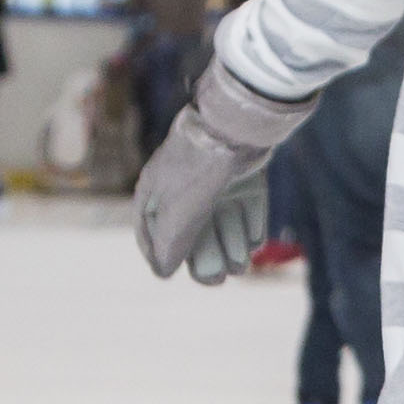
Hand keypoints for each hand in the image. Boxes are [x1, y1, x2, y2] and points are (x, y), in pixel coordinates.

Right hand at [132, 60, 315, 282]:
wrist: (236, 124)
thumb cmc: (197, 169)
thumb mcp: (179, 214)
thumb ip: (171, 245)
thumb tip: (164, 272)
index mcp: (156, 188)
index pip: (149, 227)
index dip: (157, 253)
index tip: (167, 273)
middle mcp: (183, 184)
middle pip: (191, 230)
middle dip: (205, 257)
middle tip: (218, 279)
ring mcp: (214, 178)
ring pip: (220, 221)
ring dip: (230, 247)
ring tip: (241, 265)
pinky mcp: (243, 174)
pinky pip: (244, 207)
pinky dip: (249, 226)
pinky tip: (255, 242)